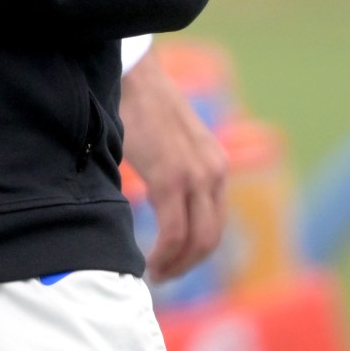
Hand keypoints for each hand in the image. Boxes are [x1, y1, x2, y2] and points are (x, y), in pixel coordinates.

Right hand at [120, 51, 227, 281]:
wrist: (133, 75)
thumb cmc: (140, 104)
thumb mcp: (169, 142)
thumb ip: (172, 170)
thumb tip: (155, 199)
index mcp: (216, 165)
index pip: (215, 222)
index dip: (196, 251)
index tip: (174, 262)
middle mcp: (214, 173)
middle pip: (211, 238)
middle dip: (188, 265)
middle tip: (164, 276)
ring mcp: (196, 176)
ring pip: (196, 240)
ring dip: (177, 264)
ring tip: (156, 273)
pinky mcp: (172, 178)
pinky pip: (173, 230)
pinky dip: (164, 253)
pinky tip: (150, 261)